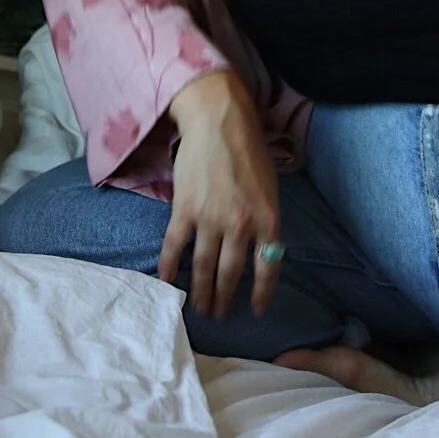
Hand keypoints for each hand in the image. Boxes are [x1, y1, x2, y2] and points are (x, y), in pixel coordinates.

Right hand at [159, 71, 282, 319]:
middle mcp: (241, 225)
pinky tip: (168, 282)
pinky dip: (170, 267)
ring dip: (200, 292)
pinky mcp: (184, 210)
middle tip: (219, 316)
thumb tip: (258, 251)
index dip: (263, 294)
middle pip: (231, 273)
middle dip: (224, 298)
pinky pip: (175, 247)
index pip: (268, 268)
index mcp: (268, 218)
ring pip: (203, 267)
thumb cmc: (249, 150)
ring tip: (198, 308)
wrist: (219, 121)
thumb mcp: (270, 188)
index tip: (257, 310)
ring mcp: (210, 219)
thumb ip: (264, 220)